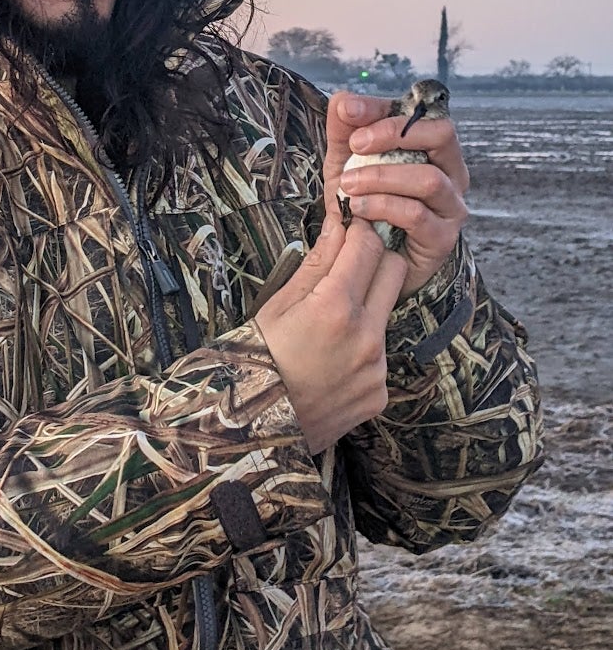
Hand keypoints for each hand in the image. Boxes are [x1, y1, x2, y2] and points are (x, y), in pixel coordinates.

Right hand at [255, 217, 406, 453]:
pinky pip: (381, 354)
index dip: (359, 231)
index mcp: (334, 307)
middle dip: (375, 259)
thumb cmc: (257, 357)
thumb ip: (316, 263)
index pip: (368, 246)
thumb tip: (338, 223)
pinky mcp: (381, 392)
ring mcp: (377, 367)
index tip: (350, 230)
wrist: (255, 426)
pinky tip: (333, 360)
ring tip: (330, 325)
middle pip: (395, 270)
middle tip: (348, 266)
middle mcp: (365, 336)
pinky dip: (362, 349)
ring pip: (387, 313)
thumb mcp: (277, 304)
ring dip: (367, 307)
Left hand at [325, 92, 468, 296]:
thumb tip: (344, 100)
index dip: (384, 109)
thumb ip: (345, 131)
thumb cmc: (365, 204)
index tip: (349, 112)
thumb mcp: (346, 163)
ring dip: (382, 177)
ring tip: (349, 185)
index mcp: (431, 147)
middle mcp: (450, 172)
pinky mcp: (442, 238)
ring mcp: (451, 205)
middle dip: (393, 135)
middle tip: (356, 145)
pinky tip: (358, 211)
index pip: (420, 113)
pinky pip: (418, 215)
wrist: (368, 259)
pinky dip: (383, 207)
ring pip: (429, 179)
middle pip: (441, 135)